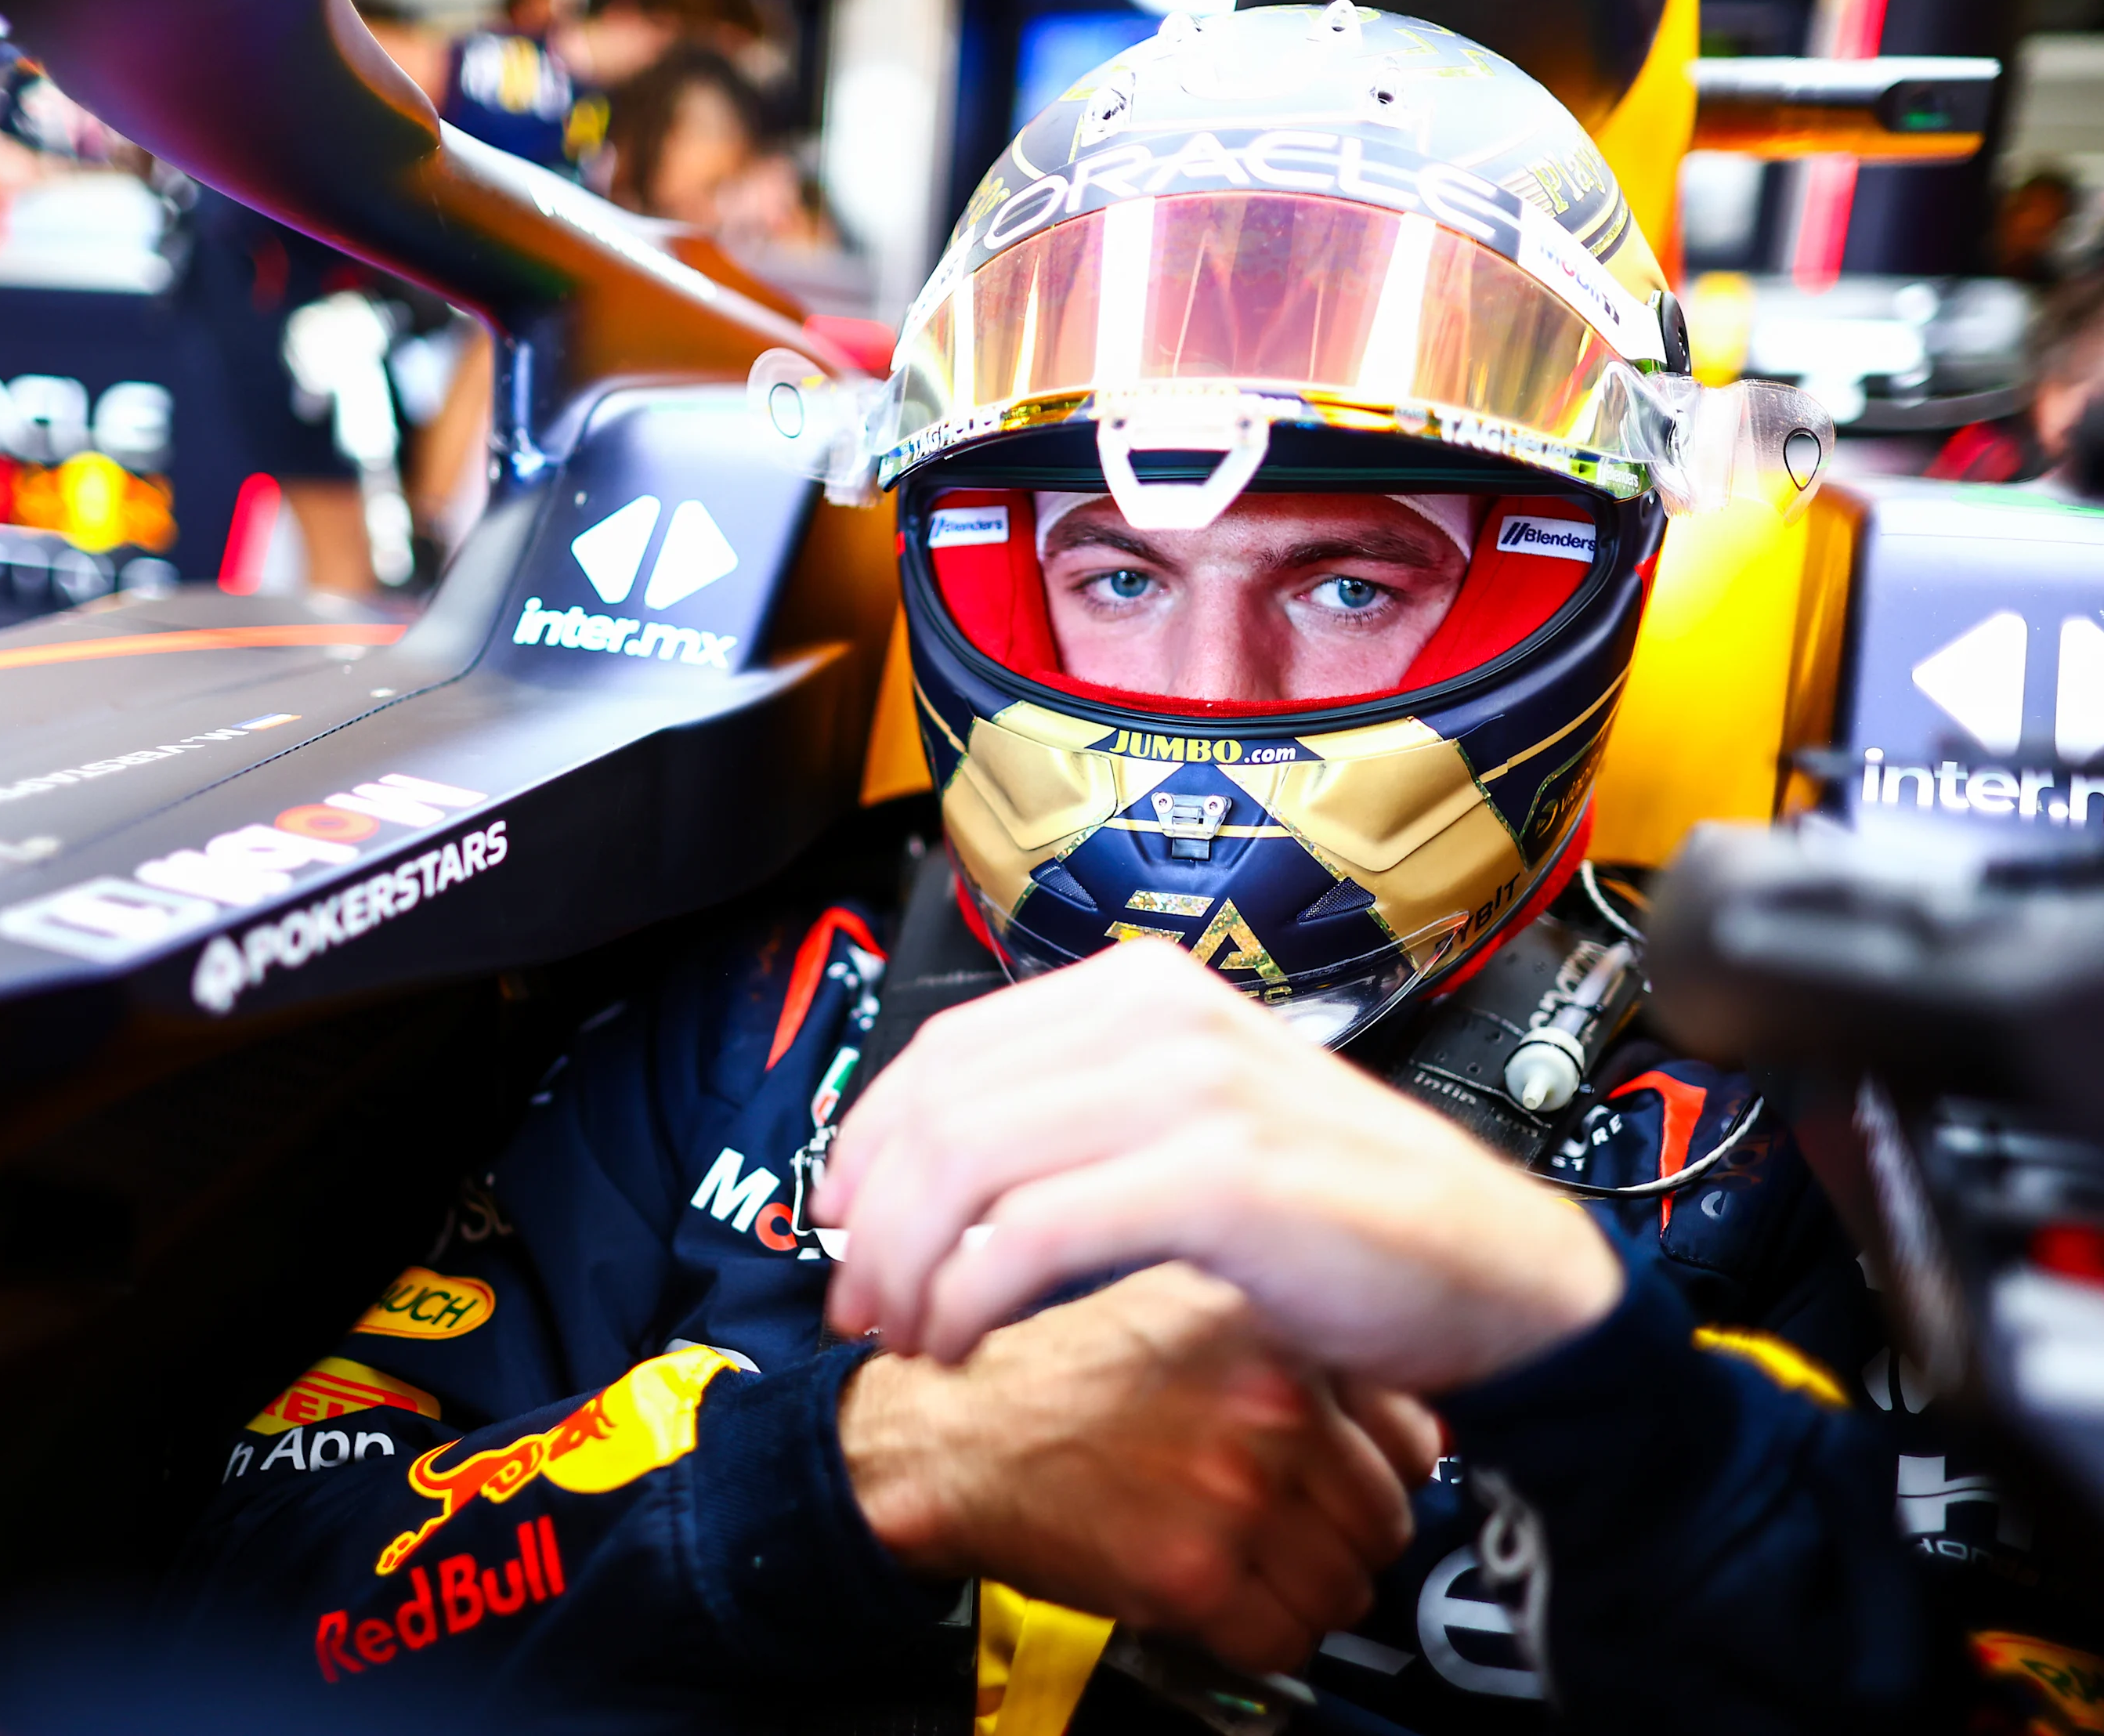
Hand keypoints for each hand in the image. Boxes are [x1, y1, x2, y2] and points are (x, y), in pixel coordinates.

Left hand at [813, 938, 1622, 1389]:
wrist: (1494, 1272)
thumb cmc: (1340, 1211)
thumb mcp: (1193, 1124)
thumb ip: (1076, 1121)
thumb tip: (932, 1169)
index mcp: (1140, 990)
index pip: (945, 1050)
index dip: (865, 1145)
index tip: (838, 1225)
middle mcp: (1158, 1017)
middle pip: (938, 1107)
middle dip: (868, 1217)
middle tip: (857, 1303)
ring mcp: (1189, 1090)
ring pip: (966, 1164)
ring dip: (907, 1264)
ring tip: (909, 1334)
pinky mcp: (1216, 1178)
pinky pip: (1034, 1234)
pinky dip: (970, 1296)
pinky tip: (967, 1341)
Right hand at [839, 1264, 1437, 1672]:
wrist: (950, 1434)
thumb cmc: (1052, 1376)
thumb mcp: (1179, 1308)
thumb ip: (1281, 1344)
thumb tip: (1385, 1401)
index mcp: (1272, 1337)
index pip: (1414, 1433)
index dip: (1376, 1466)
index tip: (1341, 1478)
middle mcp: (1268, 1408)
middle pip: (1387, 1519)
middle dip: (1341, 1537)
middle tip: (1284, 1530)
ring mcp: (1235, 1493)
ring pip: (1346, 1589)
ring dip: (1302, 1593)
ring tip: (1244, 1565)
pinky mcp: (1193, 1574)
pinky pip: (1285, 1640)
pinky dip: (1258, 1636)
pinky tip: (1214, 1596)